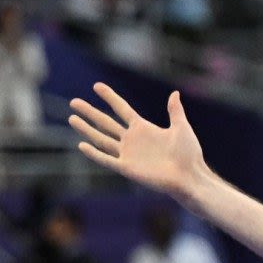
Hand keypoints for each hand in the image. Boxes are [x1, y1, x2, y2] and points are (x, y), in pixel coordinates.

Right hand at [69, 84, 209, 200]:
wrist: (190, 176)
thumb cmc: (189, 154)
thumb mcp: (181, 128)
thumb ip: (175, 111)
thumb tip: (175, 93)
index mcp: (143, 128)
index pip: (121, 108)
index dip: (109, 97)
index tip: (96, 86)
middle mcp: (132, 140)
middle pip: (106, 122)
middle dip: (90, 112)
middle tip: (73, 102)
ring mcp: (128, 154)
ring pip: (101, 139)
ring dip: (86, 129)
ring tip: (72, 118)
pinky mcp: (127, 168)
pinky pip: (107, 160)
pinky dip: (94, 153)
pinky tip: (82, 145)